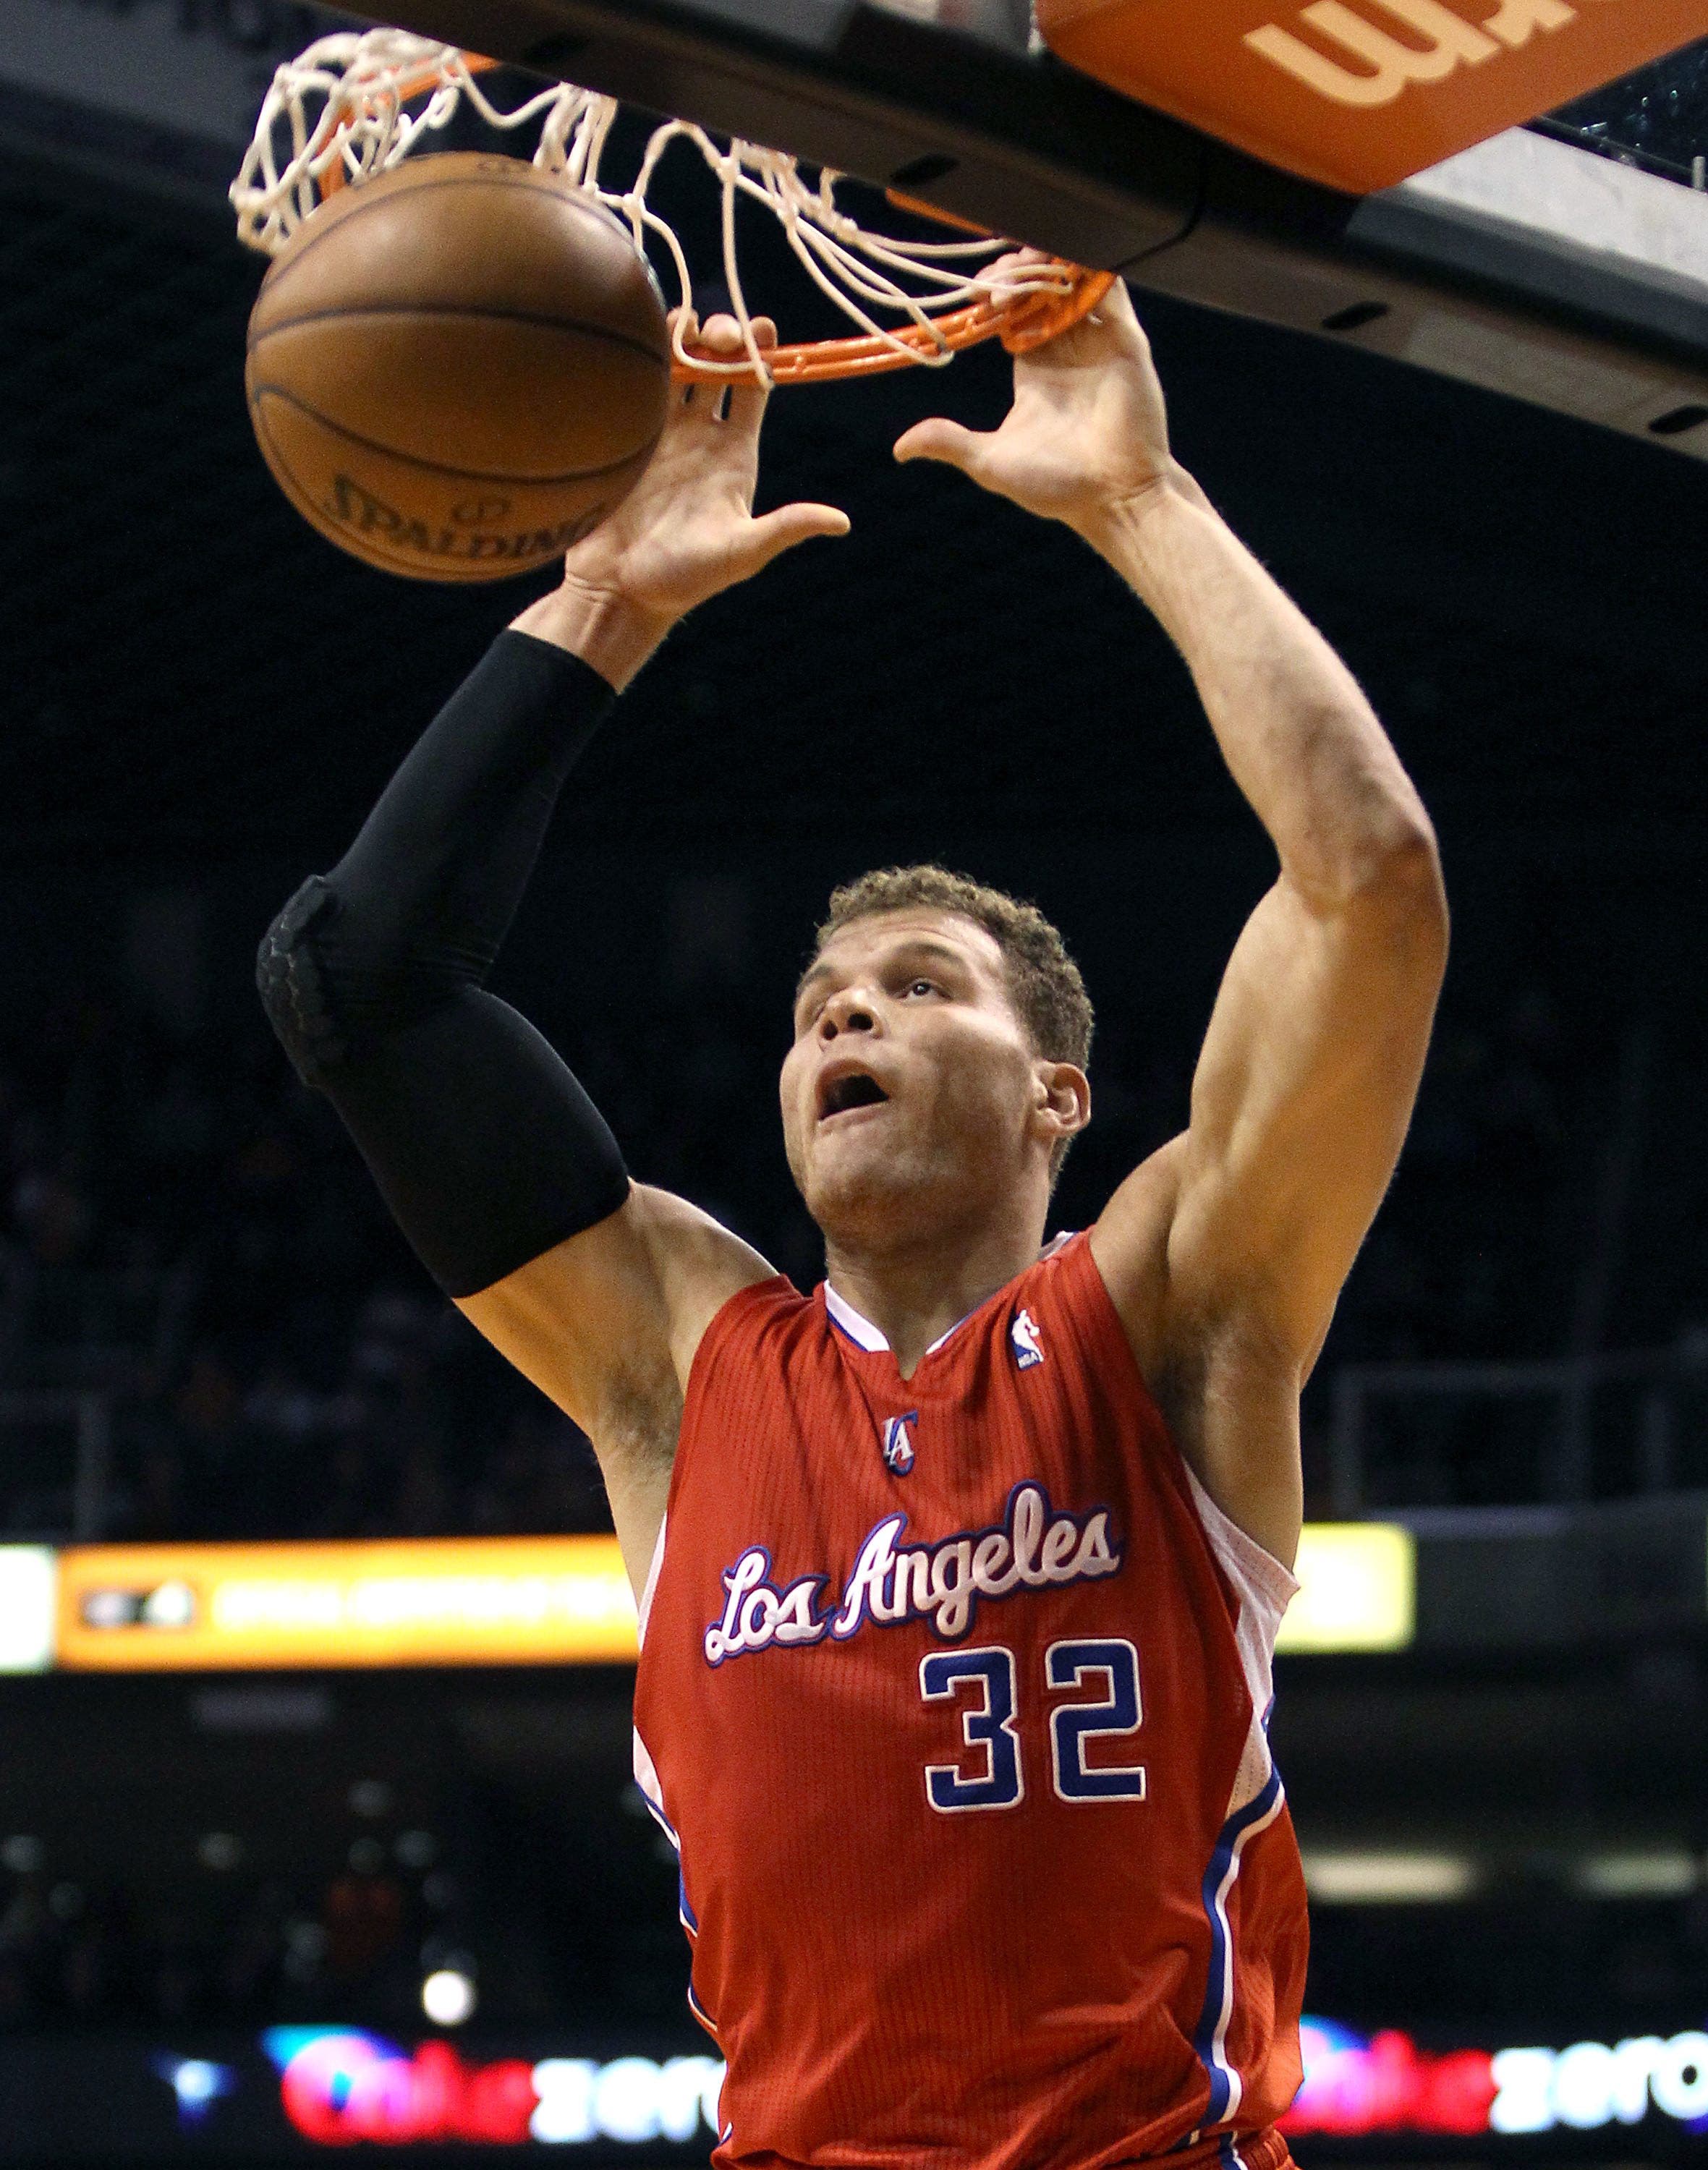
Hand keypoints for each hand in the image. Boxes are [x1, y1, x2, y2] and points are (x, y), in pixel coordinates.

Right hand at [515, 314, 848, 685]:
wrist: (620, 589)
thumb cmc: (683, 578)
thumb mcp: (742, 553)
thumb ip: (786, 528)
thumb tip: (841, 522)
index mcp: (736, 455)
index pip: (757, 389)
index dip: (763, 354)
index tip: (764, 329)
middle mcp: (704, 437)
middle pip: (721, 367)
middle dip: (725, 336)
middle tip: (719, 333)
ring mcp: (665, 432)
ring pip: (680, 365)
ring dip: (686, 337)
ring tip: (686, 325)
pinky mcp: (629, 434)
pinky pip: (641, 380)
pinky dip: (647, 354)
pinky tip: (649, 335)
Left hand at [893, 260, 1186, 537]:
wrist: (1114, 498)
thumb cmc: (1058, 487)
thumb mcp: (989, 462)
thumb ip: (948, 443)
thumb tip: (899, 449)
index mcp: (1034, 366)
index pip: (1012, 308)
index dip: (994, 292)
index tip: (976, 295)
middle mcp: (1065, 346)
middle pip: (1039, 284)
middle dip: (1013, 271)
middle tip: (993, 283)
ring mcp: (1097, 339)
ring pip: (1071, 275)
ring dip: (1043, 262)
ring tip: (1018, 272)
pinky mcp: (1125, 337)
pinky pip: (1109, 284)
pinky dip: (1085, 266)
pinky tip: (1058, 267)